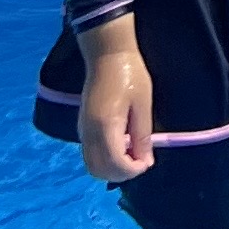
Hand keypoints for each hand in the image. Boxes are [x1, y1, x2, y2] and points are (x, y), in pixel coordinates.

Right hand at [77, 25, 153, 182]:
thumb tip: (145, 162)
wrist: (107, 54)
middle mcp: (88, 133)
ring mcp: (82, 130)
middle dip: (121, 174)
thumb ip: (142, 136)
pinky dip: (104, 160)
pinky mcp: (81, 127)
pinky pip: (89, 154)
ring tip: (132, 155)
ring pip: (92, 165)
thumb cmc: (130, 74)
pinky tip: (121, 148)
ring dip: (111, 169)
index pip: (115, 164)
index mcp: (105, 126)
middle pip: (99, 170)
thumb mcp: (143, 104)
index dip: (132, 170)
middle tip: (141, 161)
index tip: (147, 162)